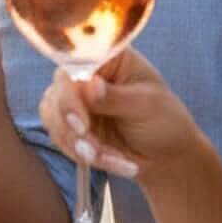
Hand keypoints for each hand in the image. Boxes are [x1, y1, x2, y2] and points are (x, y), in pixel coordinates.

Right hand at [36, 49, 198, 183]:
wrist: (168, 157)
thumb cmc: (165, 121)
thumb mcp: (147, 106)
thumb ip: (116, 97)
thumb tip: (89, 85)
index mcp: (106, 59)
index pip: (74, 64)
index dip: (69, 90)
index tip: (80, 122)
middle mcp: (84, 75)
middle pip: (57, 92)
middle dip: (71, 126)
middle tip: (92, 149)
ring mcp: (75, 100)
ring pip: (53, 118)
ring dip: (79, 145)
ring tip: (113, 160)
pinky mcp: (70, 124)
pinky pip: (60, 137)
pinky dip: (84, 155)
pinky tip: (116, 163)